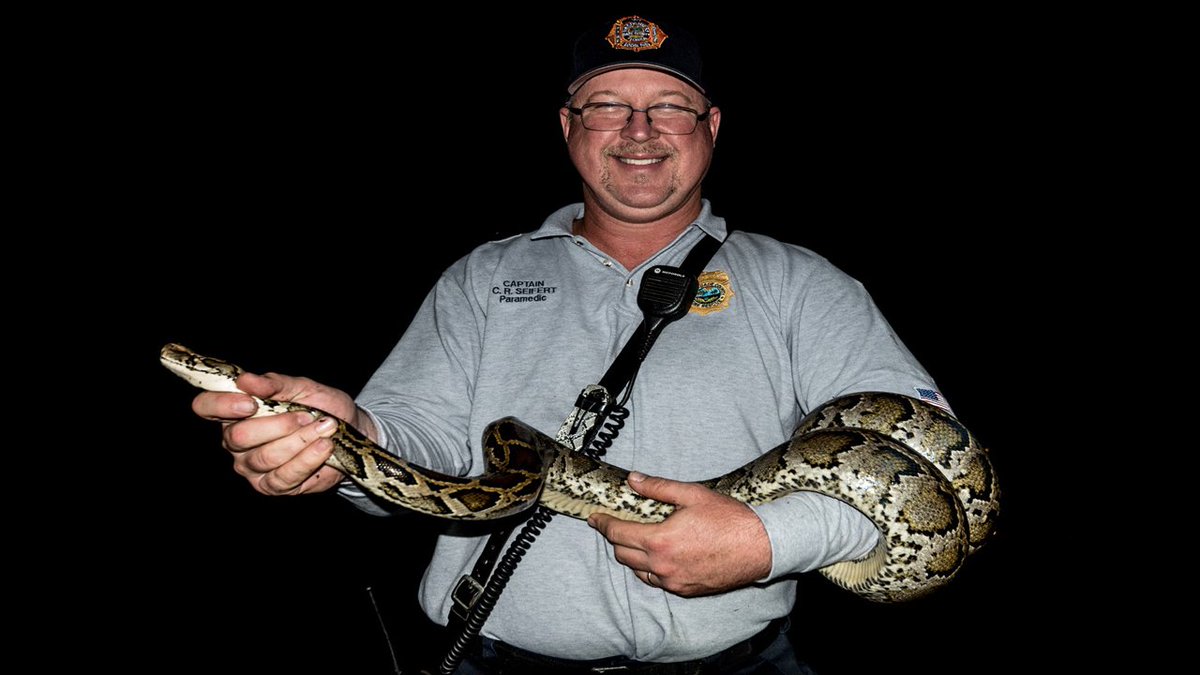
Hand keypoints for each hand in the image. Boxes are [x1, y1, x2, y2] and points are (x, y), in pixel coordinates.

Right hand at [191, 370, 365, 495]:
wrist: (350, 431)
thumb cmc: (321, 406)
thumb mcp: (302, 387)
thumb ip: (274, 384)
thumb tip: (246, 379)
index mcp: (235, 410)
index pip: (206, 407)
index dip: (221, 405)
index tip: (250, 403)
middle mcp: (236, 441)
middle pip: (239, 437)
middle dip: (279, 425)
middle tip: (307, 416)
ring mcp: (251, 466)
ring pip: (265, 457)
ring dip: (299, 441)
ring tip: (324, 428)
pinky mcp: (271, 486)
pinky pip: (283, 476)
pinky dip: (308, 459)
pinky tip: (324, 446)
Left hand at [587, 472, 771, 596]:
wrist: (759, 547)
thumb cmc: (728, 519)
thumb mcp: (692, 495)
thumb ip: (658, 488)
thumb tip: (633, 480)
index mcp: (659, 540)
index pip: (618, 533)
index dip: (602, 524)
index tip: (594, 518)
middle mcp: (662, 565)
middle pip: (623, 553)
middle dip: (614, 538)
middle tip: (614, 524)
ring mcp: (673, 581)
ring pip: (637, 570)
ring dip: (631, 555)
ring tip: (635, 539)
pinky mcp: (685, 590)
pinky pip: (656, 582)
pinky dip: (649, 569)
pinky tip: (656, 557)